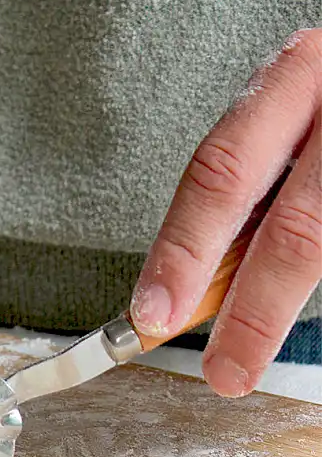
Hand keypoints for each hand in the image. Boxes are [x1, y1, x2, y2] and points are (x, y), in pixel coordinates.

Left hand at [130, 29, 320, 396]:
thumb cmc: (318, 115)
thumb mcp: (275, 132)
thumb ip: (240, 201)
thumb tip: (183, 295)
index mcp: (289, 84)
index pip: (219, 175)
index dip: (182, 252)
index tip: (151, 314)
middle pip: (293, 228)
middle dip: (250, 311)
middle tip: (221, 372)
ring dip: (277, 311)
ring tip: (244, 362)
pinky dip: (314, 289)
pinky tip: (282, 313)